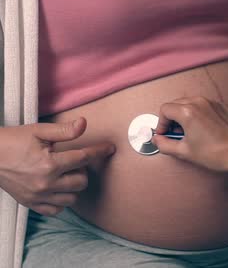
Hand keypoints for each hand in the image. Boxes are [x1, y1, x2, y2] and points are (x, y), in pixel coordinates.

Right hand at [0, 118, 115, 215]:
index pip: (84, 158)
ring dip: (74, 186)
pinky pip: (56, 210)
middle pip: (82, 182)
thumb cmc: (13, 141)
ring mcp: (38, 196)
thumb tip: (84, 124)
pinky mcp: (31, 203)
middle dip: (83, 170)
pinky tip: (58, 188)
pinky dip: (62, 201)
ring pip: (72, 198)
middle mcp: (46, 183)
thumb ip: (64, 130)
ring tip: (65, 174)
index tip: (109, 149)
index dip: (99, 152)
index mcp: (50, 164)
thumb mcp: (39, 131)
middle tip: (73, 161)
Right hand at [152, 97, 227, 172]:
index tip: (165, 135)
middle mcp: (198, 102)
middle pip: (175, 104)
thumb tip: (157, 140)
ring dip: (183, 116)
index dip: (161, 123)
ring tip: (189, 132)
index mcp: (187, 111)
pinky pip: (202, 106)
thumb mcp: (185, 152)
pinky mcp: (220, 106)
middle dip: (171, 119)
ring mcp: (211, 102)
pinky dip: (197, 114)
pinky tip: (202, 129)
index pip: (164, 110)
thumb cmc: (215, 152)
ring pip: (188, 103)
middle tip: (175, 135)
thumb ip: (165, 144)